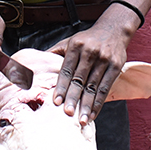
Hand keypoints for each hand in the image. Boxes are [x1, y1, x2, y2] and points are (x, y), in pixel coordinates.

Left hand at [50, 7, 137, 123]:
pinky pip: (105, 88)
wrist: (113, 29)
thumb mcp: (70, 41)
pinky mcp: (115, 66)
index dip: (61, 87)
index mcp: (75, 46)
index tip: (56, 101)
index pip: (66, 70)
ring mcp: (104, 59)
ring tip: (81, 120)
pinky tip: (92, 113)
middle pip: (79, 80)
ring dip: (87, 105)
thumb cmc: (88, 39)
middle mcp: (90, 52)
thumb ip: (55, 53)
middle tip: (67, 113)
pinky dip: (98, 103)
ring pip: (93, 87)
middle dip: (73, 98)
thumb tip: (34, 64)